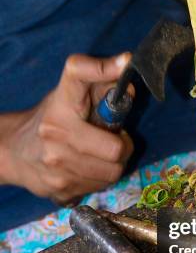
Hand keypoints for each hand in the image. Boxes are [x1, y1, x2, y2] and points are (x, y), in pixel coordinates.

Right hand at [3, 53, 133, 202]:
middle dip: (123, 146)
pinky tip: (88, 169)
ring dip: (112, 165)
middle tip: (113, 140)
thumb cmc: (52, 118)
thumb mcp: (70, 95)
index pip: (80, 73)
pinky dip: (99, 179)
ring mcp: (56, 165)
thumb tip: (127, 68)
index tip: (124, 63)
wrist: (13, 151)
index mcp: (61, 103)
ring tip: (99, 155)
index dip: (104, 69)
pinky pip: (99, 188)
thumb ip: (100, 81)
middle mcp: (56, 132)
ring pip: (111, 173)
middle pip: (116, 150)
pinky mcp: (59, 189)